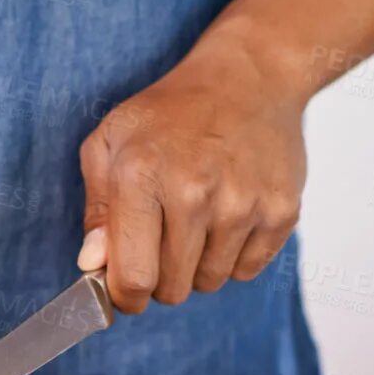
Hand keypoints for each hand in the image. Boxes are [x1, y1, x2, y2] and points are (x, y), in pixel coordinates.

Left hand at [77, 35, 307, 313]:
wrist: (249, 78)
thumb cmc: (172, 112)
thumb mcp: (111, 142)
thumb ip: (97, 209)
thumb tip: (93, 264)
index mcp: (142, 175)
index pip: (132, 276)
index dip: (124, 296)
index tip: (124, 291)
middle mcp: (195, 192)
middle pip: (172, 289)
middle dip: (159, 278)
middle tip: (161, 241)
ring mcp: (242, 204)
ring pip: (209, 283)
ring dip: (197, 267)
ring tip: (196, 221)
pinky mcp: (280, 212)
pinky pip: (246, 271)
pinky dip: (232, 256)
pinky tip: (227, 216)